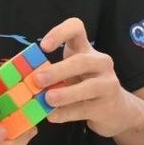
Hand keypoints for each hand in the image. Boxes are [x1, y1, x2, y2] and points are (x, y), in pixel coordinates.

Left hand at [36, 18, 142, 137]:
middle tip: (38, 80)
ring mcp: (108, 84)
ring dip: (65, 93)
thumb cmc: (86, 87)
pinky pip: (85, 108)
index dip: (60, 33)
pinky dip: (67, 113)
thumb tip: (26, 81)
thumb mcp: (70, 75)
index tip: (44, 47)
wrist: (117, 110)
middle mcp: (101, 63)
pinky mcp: (108, 106)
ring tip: (48, 100)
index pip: (77, 28)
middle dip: (58, 70)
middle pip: (82, 61)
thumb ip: (52, 74)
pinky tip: (53, 116)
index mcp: (87, 50)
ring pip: (88, 87)